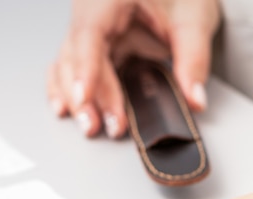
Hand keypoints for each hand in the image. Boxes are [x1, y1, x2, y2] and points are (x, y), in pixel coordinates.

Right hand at [47, 0, 220, 137]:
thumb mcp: (193, 17)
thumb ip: (193, 59)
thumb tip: (194, 99)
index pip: (89, 33)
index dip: (85, 68)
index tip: (84, 96)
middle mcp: (91, 10)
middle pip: (75, 56)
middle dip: (85, 96)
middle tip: (102, 125)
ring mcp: (87, 30)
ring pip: (66, 67)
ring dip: (75, 100)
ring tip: (91, 126)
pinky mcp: (89, 48)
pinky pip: (66, 69)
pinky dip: (64, 91)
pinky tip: (64, 110)